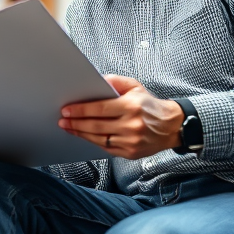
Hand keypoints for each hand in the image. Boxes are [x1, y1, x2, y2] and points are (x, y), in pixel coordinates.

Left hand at [58, 75, 184, 159]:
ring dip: (81, 133)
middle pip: (96, 125)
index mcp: (131, 106)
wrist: (171, 126)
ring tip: (69, 128)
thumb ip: (115, 82)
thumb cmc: (150, 105)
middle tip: (63, 120)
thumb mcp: (135, 86)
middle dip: (76, 123)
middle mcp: (131, 125)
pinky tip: (84, 135)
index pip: (100, 109)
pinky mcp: (131, 153)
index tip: (67, 110)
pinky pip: (106, 148)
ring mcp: (131, 141)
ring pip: (99, 138)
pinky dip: (93, 141)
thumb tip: (95, 80)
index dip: (81, 110)